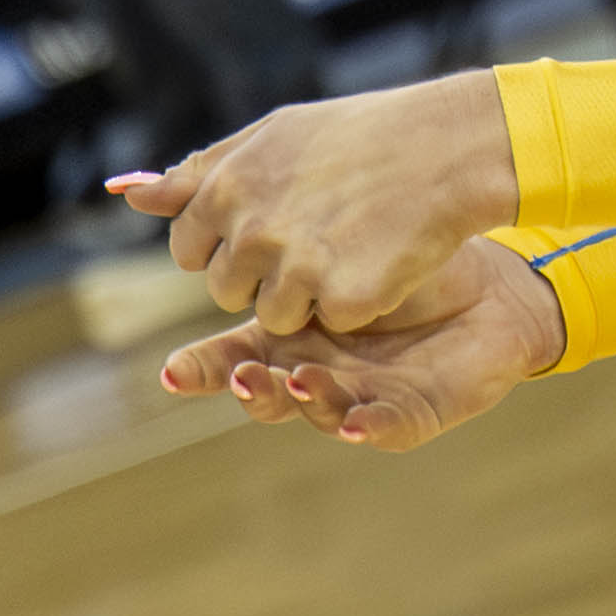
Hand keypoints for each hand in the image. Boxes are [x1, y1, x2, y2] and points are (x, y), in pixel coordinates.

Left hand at [107, 74, 523, 338]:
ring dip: (305, 296)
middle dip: (262, 273)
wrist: (444, 146)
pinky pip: (329, 324)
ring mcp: (297, 269)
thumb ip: (196, 173)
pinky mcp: (343, 300)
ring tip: (346, 244)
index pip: (188, 250)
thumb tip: (124, 193)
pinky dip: (351, 302)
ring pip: (273, 318)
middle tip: (314, 232)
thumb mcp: (271, 137)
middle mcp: (252, 231)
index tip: (268, 224)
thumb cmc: (356, 135)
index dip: (227, 243)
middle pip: (225, 291)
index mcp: (225, 189)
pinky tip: (374, 260)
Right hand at [157, 234, 568, 452]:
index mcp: (285, 334)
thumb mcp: (307, 213)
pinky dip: (367, 425)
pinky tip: (357, 420)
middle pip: (266, 394)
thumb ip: (231, 211)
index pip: (230, 357)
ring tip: (297, 382)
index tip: (172, 372)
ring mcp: (359, 394)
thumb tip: (131, 189)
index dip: (202, 371)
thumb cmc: (392, 238)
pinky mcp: (408, 412)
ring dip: (305, 403)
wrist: (484, 269)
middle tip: (242, 371)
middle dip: (252, 387)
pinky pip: (384, 426)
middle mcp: (314, 371)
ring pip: (320, 412)